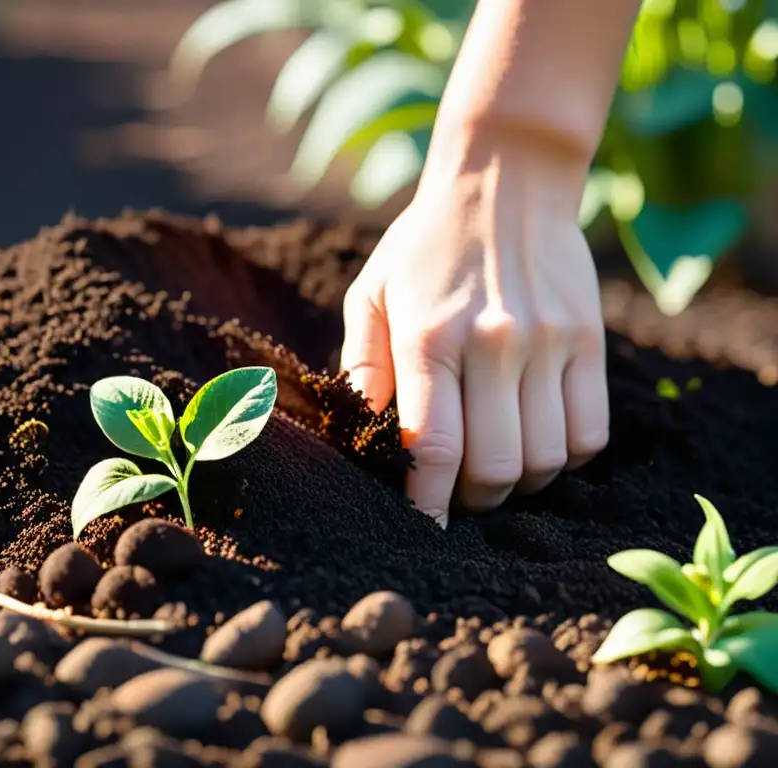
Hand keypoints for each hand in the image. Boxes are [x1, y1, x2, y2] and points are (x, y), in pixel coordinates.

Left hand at [340, 133, 608, 525]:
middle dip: (472, 502)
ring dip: (518, 485)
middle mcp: (492, 344)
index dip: (427, 504)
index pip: (434, 449)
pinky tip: (538, 441)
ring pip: (545, 459)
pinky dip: (565, 458)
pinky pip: (590, 433)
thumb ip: (363, 367)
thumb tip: (365, 435)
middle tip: (459, 496)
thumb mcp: (372, 293)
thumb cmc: (424, 247)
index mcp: (429, 338)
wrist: (506, 182)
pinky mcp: (588, 341)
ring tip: (497, 469)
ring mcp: (548, 343)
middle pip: (494, 468)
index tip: (422, 527)